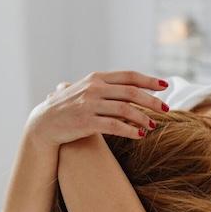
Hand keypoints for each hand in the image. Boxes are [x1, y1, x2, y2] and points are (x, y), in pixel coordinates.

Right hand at [25, 71, 169, 145]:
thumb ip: (104, 88)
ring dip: (143, 117)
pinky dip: (131, 130)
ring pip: (126, 109)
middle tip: (166, 109)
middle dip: (152, 100)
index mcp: (97, 78)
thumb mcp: (85, 91)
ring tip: (154, 126)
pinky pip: (115, 126)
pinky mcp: (86, 122)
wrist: (44, 123)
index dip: (149, 80)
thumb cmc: (68, 108)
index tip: (165, 86)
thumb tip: (127, 88)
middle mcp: (94, 88)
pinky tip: (140, 135)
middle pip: (132, 92)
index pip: (129, 76)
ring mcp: (90, 105)